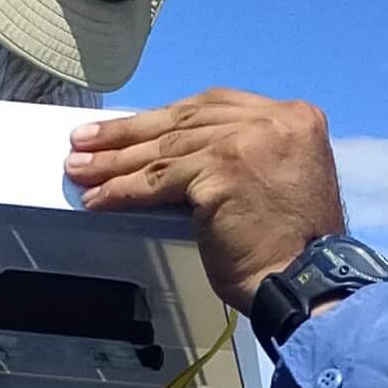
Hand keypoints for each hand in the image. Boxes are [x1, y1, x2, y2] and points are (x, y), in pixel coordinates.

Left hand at [66, 89, 347, 310]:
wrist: (308, 281)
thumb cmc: (291, 248)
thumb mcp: (275, 182)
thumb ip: (241, 156)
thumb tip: (174, 157)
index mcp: (294, 117)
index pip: (215, 106)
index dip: (167, 117)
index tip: (131, 127)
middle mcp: (273, 121)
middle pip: (185, 120)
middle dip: (129, 133)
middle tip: (86, 141)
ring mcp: (246, 142)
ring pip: (166, 150)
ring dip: (116, 163)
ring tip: (79, 170)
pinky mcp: (221, 170)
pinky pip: (159, 180)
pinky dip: (123, 191)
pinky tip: (98, 199)